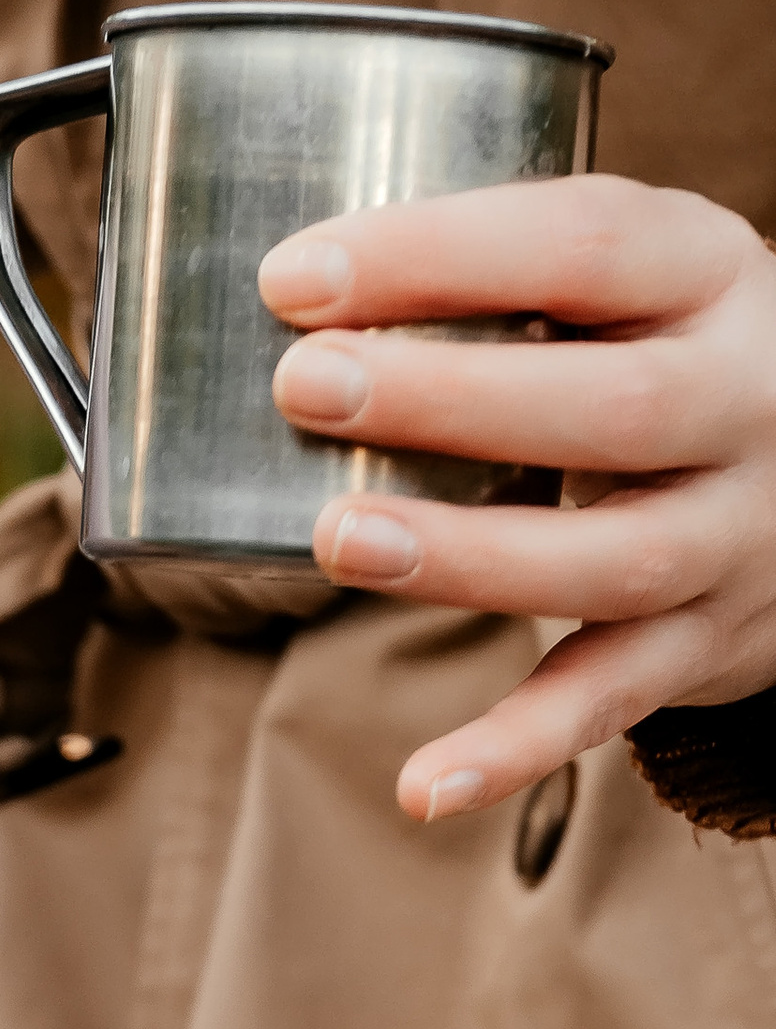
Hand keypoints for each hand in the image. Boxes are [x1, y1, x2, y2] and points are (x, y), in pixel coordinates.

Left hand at [260, 176, 775, 820]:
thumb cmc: (666, 355)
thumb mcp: (629, 287)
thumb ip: (510, 279)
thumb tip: (297, 294)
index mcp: (711, 276)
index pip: (587, 242)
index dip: (441, 253)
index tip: (298, 278)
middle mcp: (745, 404)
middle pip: (612, 405)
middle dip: (450, 398)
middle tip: (309, 386)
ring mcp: (730, 536)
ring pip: (610, 560)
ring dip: (470, 558)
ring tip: (339, 539)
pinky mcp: (701, 647)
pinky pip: (604, 704)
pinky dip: (512, 749)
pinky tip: (422, 786)